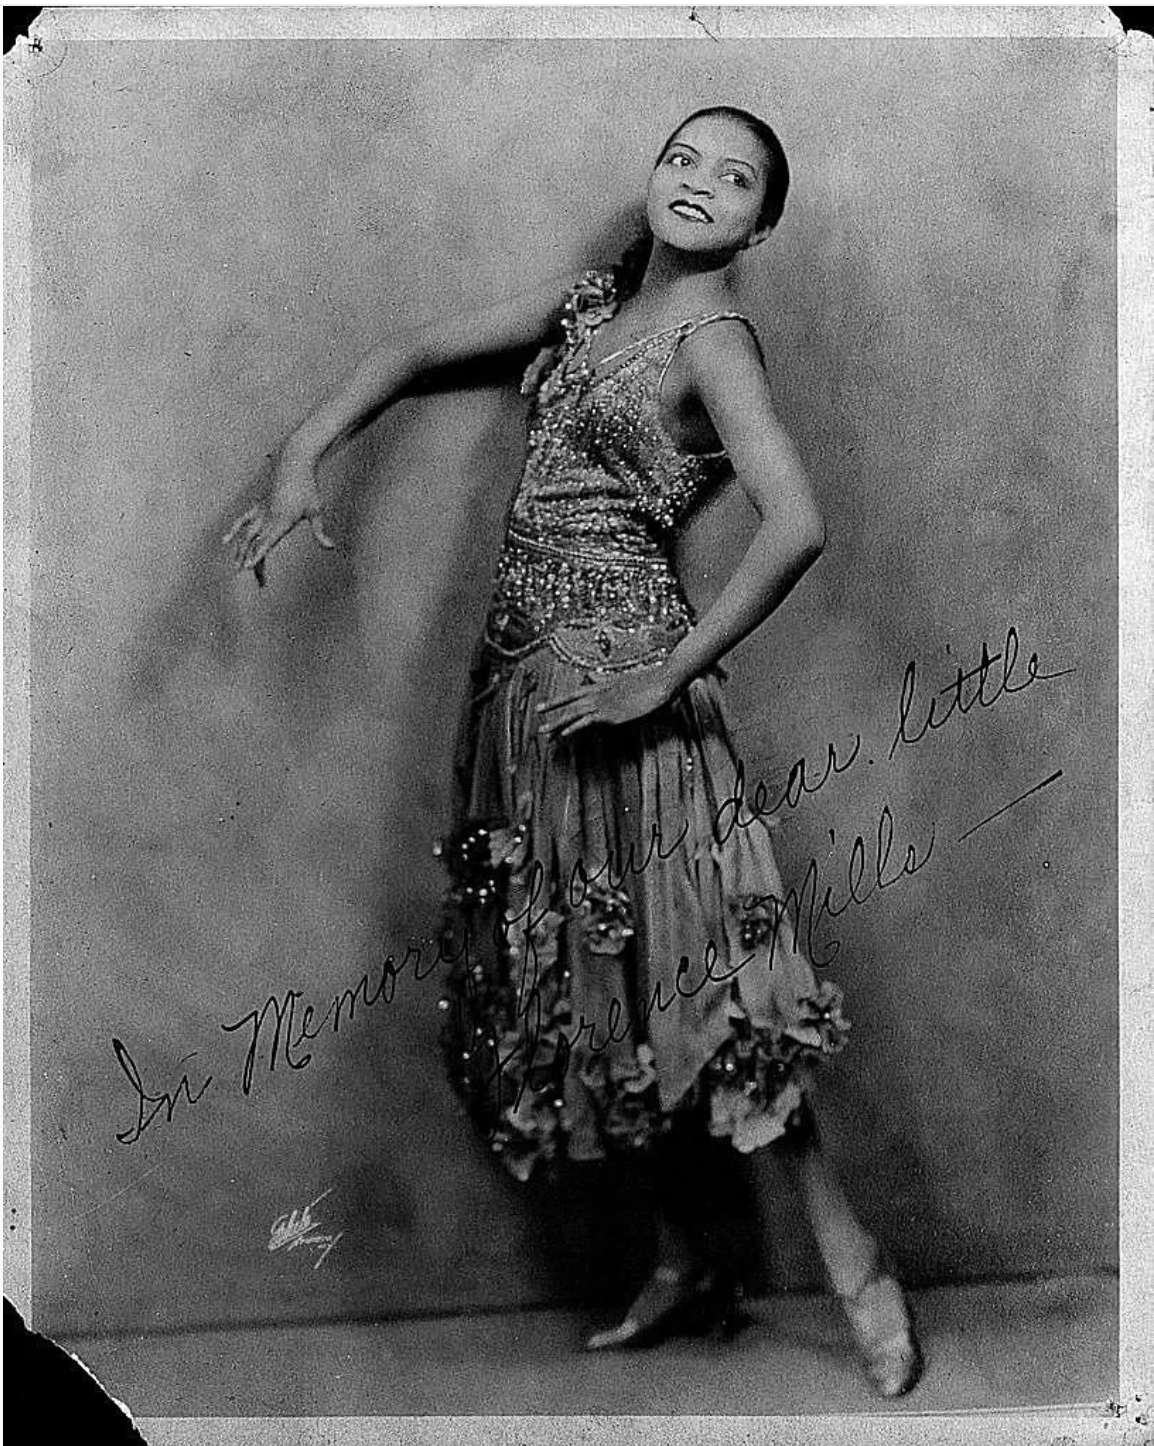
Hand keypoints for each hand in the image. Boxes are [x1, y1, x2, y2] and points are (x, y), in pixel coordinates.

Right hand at [223, 450, 333, 585]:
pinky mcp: (258, 504)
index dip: (256, 556)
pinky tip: (226, 541)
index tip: (247, 567)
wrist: (293, 461)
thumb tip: (331, 547)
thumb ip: (319, 532)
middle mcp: (266, 517)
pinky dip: (234, 530)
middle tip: (250, 578)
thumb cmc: (308, 486)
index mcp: (280, 521)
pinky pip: (242, 520)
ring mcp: (260, 510)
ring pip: (245, 534)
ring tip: (236, 565)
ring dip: (239, 550)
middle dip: (249, 560)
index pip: (265, 543)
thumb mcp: (316, 510)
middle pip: (253, 542)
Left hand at [536, 664, 679, 738]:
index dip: (560, 699)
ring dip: (557, 722)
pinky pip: (587, 721)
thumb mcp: (634, 684)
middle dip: (553, 709)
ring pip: (574, 712)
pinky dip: (574, 727)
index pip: (576, 692)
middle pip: (571, 701)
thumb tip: (618, 691)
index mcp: (604, 685)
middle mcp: (600, 692)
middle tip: (537, 715)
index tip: (547, 705)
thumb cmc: (654, 681)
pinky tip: (564, 734)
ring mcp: (605, 702)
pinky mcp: (612, 713)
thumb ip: (622, 689)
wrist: (664, 678)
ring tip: (543, 730)